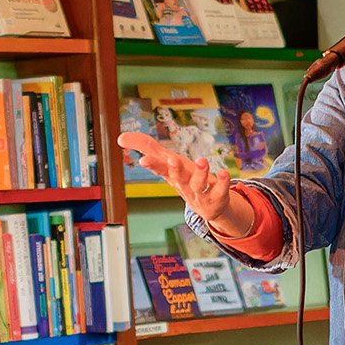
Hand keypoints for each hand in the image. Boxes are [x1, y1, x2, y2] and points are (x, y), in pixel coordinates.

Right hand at [116, 132, 250, 234]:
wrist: (209, 207)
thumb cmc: (185, 179)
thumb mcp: (168, 163)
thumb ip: (147, 147)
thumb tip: (120, 137)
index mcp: (172, 175)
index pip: (159, 169)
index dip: (152, 165)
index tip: (143, 161)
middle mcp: (184, 185)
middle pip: (177, 178)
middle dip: (174, 169)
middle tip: (173, 159)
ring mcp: (200, 193)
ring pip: (198, 185)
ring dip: (200, 173)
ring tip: (202, 161)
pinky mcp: (218, 197)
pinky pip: (220, 190)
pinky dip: (222, 182)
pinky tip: (223, 172)